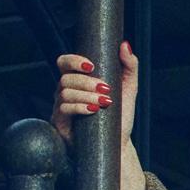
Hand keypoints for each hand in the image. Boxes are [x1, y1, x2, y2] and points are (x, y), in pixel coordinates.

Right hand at [51, 42, 144, 189]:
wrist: (118, 144)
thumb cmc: (120, 115)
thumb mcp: (129, 89)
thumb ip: (129, 66)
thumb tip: (124, 45)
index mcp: (78, 80)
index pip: (64, 63)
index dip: (73, 60)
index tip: (91, 65)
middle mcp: (66, 91)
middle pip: (66, 78)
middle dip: (87, 82)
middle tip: (106, 89)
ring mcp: (61, 107)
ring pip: (64, 93)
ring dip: (87, 96)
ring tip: (105, 103)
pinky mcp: (60, 123)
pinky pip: (63, 110)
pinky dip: (80, 107)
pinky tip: (94, 110)